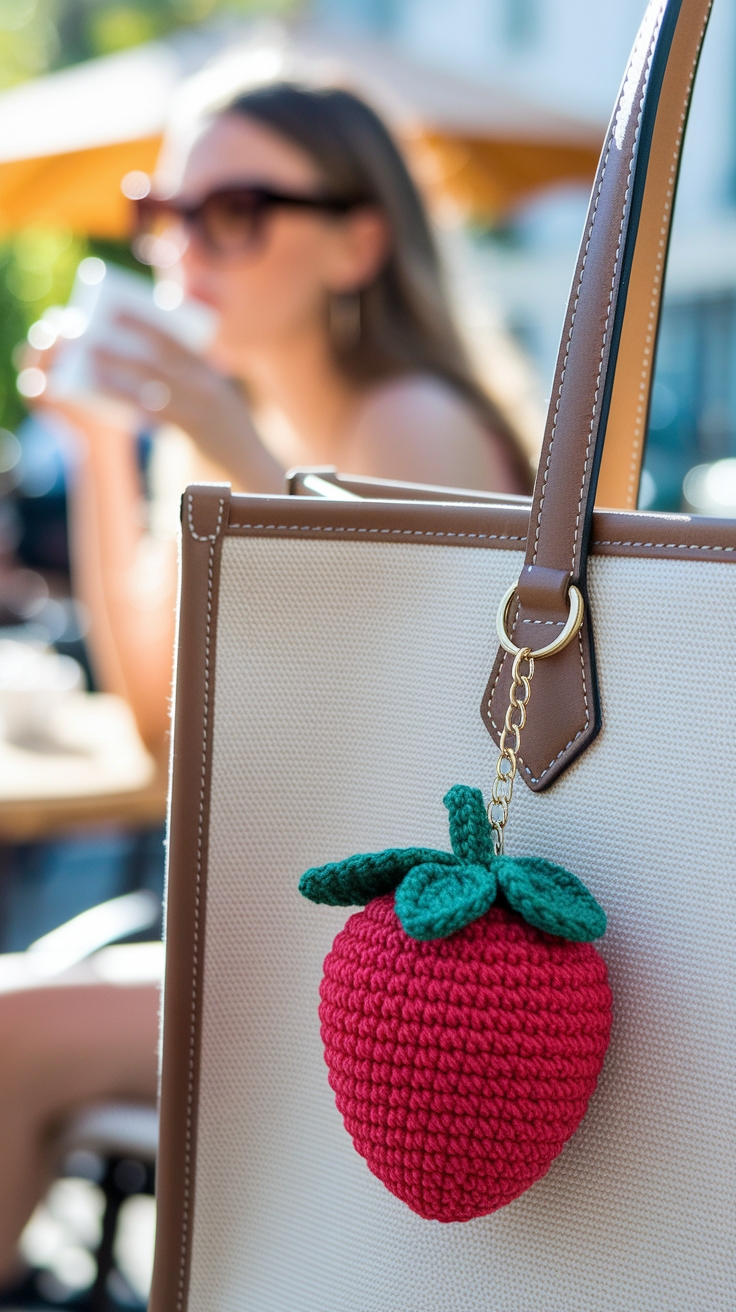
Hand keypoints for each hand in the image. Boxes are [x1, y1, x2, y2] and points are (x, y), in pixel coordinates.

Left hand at [91, 315, 282, 490]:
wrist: (248, 460)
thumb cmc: (221, 426)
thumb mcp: (211, 393)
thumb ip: (186, 376)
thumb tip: (139, 360)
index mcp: (209, 369)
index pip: (175, 337)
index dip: (145, 321)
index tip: (117, 309)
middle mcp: (207, 381)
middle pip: (162, 352)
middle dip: (128, 336)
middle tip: (95, 328)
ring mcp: (201, 404)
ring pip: (153, 379)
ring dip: (119, 365)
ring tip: (91, 357)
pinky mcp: (193, 427)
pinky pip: (152, 409)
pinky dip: (126, 398)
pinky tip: (105, 391)